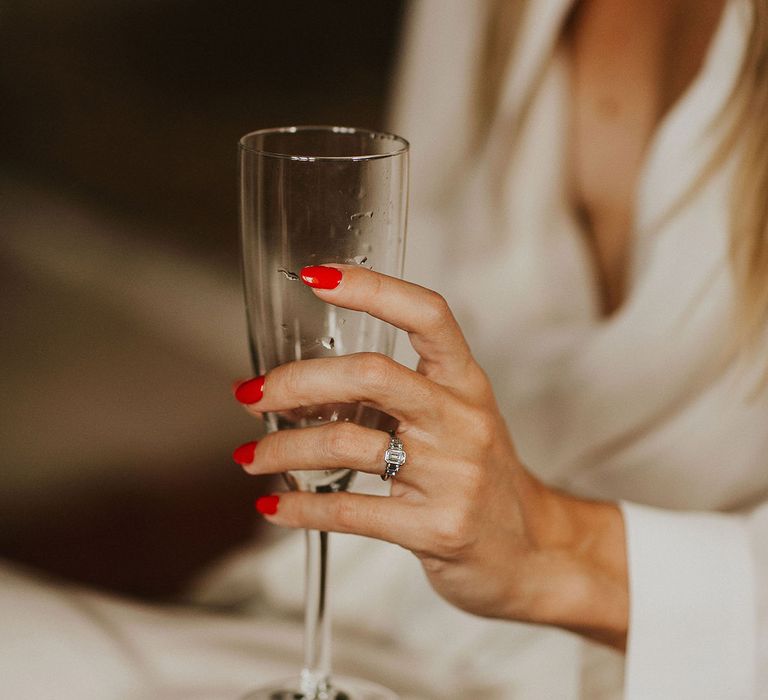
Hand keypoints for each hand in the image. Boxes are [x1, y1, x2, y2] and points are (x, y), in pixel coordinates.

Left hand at [233, 264, 627, 647]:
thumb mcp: (454, 421)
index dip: (372, 288)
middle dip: (297, 381)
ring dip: (284, 448)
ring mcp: (454, 474)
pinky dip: (301, 507)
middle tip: (252, 394)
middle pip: (371, 374)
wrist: (532, 551)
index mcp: (467, 382)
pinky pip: (351, 511)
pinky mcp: (438, 528)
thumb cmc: (480, 477)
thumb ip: (391, 398)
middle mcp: (463, 419)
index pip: (426, 314)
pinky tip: (275, 505)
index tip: (315, 277)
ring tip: (253, 456)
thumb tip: (297, 389)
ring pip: (348, 444)